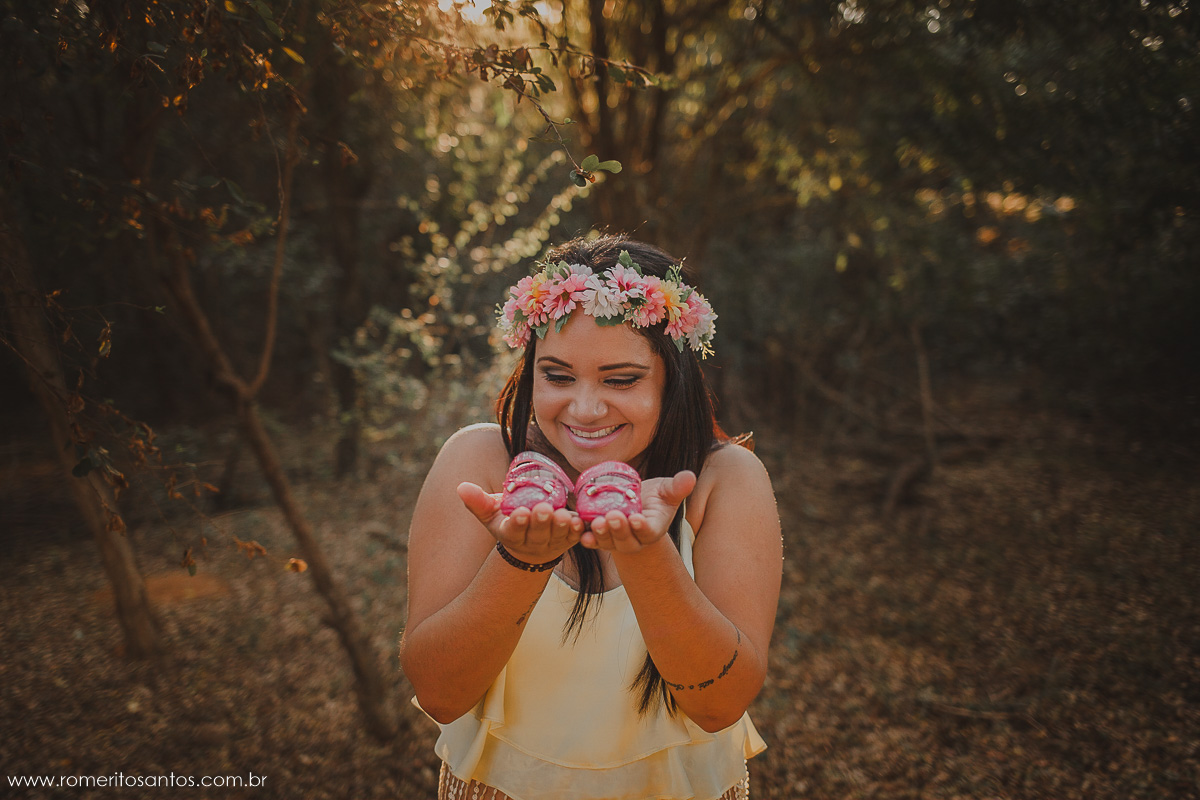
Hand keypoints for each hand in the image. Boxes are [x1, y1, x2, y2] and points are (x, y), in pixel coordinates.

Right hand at [457, 482, 583, 564]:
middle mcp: (532, 542)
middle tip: (544, 509)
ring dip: (560, 526)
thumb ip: (477, 501)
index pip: (513, 531)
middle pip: (537, 534)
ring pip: (557, 537)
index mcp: (511, 535)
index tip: (520, 512)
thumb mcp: (490, 514)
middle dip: (541, 522)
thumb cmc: (508, 521)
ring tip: (562, 515)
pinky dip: (577, 531)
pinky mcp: (568, 540)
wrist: (531, 545)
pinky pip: (574, 537)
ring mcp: (552, 543)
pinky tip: (578, 522)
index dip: (518, 523)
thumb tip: (461, 487)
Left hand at [581, 470, 695, 553]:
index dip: (643, 527)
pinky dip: (586, 537)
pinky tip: (579, 530)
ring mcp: (616, 541)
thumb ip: (678, 486)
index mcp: (653, 529)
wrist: (636, 505)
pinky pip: (593, 540)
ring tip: (596, 522)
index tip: (637, 519)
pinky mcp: (601, 538)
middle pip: (627, 540)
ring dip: (601, 534)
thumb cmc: (655, 498)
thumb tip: (690, 476)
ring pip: (608, 542)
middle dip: (619, 530)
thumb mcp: (667, 490)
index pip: (649, 531)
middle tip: (612, 517)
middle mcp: (635, 540)